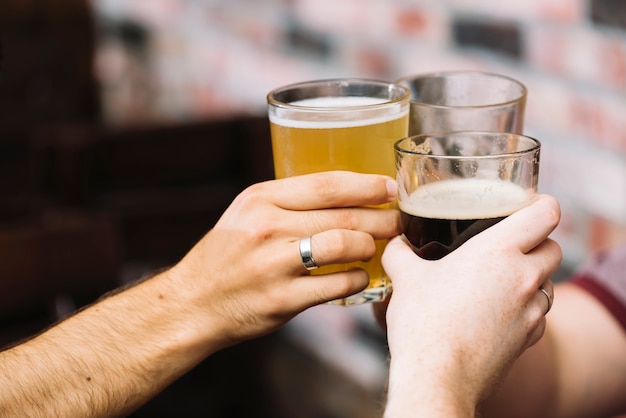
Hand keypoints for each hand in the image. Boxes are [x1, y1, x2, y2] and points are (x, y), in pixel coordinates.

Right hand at [166, 171, 400, 349]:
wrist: (192, 303)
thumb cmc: (226, 255)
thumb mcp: (247, 214)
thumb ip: (288, 201)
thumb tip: (345, 194)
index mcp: (260, 199)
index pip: (326, 184)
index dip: (366, 185)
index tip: (389, 186)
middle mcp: (266, 228)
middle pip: (342, 215)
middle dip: (381, 216)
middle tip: (399, 219)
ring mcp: (274, 265)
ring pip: (344, 246)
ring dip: (370, 246)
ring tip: (376, 248)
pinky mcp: (282, 300)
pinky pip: (337, 286)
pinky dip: (358, 279)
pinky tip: (360, 276)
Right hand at [382, 195, 561, 415]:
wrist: (438, 377)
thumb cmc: (423, 322)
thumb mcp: (405, 278)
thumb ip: (400, 253)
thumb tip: (396, 243)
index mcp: (499, 251)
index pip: (546, 214)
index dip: (542, 204)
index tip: (528, 205)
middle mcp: (524, 277)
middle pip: (554, 248)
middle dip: (538, 241)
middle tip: (510, 243)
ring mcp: (531, 311)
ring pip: (549, 283)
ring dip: (533, 277)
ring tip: (503, 280)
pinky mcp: (529, 339)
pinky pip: (539, 315)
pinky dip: (526, 308)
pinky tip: (499, 313)